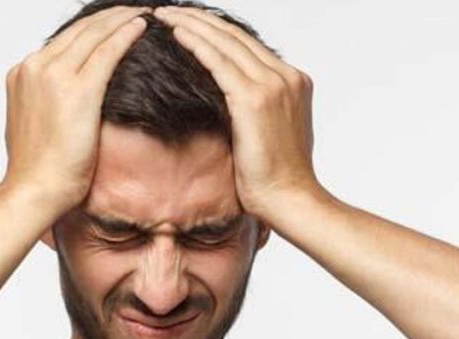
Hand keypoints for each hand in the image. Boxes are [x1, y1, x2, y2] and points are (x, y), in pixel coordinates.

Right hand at [0, 6, 151, 218]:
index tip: (112, 22)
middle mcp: (34, 68)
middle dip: (109, 17)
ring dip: (121, 19)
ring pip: (94, 34)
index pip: (64, 40)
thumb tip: (66, 100)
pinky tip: (141, 26)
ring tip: (142, 11)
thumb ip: (47, 101)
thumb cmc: (39, 169)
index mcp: (22, 73)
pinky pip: (107, 52)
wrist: (34, 190)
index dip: (92, 28)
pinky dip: (125, 35)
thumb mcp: (35, 123)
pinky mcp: (77, 90)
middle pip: (79, 31)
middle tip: (133, 8)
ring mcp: (53, 76)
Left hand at [151, 5, 319, 219]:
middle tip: (170, 10)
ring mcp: (273, 85)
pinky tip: (176, 33)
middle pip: (236, 36)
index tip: (190, 22)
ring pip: (225, 42)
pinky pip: (219, 62)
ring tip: (165, 14)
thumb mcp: (273, 134)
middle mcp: (287, 77)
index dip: (216, 30)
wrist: (291, 200)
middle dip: (200, 19)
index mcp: (293, 82)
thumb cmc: (277, 178)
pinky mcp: (254, 100)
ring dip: (192, 24)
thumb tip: (233, 105)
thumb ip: (258, 110)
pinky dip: (196, 43)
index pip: (248, 45)